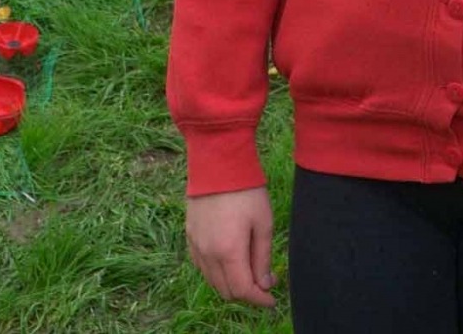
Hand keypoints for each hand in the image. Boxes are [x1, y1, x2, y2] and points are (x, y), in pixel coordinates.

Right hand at [185, 187, 276, 307]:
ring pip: (212, 281)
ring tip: (249, 270)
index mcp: (228, 252)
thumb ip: (262, 258)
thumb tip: (264, 284)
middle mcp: (207, 254)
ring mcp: (195, 246)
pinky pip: (202, 266)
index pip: (242, 290)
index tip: (272, 299)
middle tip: (264, 282)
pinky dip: (216, 272)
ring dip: (231, 283)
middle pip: (226, 291)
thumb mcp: (262, 223)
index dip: (259, 299)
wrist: (217, 163)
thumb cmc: (246, 191)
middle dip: (246, 293)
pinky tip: (230, 260)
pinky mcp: (189, 237)